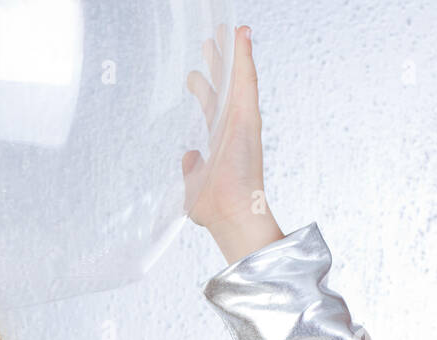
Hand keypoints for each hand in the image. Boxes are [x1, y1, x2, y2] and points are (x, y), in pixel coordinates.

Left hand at [182, 25, 273, 239]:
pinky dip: (243, 56)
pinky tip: (241, 33)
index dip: (204, 89)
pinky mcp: (248, 116)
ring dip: (232, 52)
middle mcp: (230, 127)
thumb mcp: (192, 185)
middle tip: (209, 41)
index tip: (196, 73)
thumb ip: (190, 170)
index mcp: (218, 140)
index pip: (211, 108)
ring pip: (236, 78)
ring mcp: (240, 120)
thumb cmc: (214, 207)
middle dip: (216, 64)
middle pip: (223, 87)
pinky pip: (246, 79)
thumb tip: (189, 156)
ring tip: (228, 29)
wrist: (229, 213)